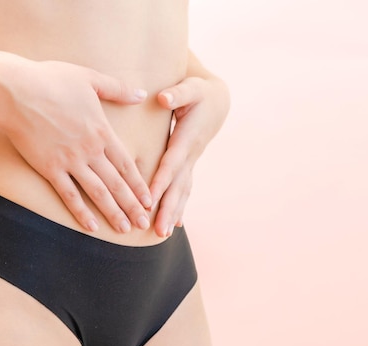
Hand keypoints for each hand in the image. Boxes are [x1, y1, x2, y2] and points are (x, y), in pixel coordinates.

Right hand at [4, 60, 152, 232]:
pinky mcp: (49, 168)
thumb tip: (141, 93)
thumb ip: (117, 89)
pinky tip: (91, 226)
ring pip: (97, 193)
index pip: (126, 164)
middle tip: (143, 223)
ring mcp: (70, 162)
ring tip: (123, 229)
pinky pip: (68, 195)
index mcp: (102, 131)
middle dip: (131, 206)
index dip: (139, 184)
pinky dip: (80, 212)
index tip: (149, 200)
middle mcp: (90, 150)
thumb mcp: (90, 79)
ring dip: (112, 212)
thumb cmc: (51, 80)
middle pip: (116, 183)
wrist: (16, 92)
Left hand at [150, 75, 229, 236]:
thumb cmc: (200, 93)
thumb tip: (163, 99)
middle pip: (178, 186)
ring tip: (162, 234)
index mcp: (187, 138)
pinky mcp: (190, 165)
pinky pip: (185, 190)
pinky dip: (180, 207)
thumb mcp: (191, 87)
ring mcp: (192, 162)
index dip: (161, 180)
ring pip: (182, 192)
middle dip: (168, 208)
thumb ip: (177, 94)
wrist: (218, 101)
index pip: (171, 163)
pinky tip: (174, 226)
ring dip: (173, 213)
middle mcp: (191, 155)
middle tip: (158, 230)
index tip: (150, 199)